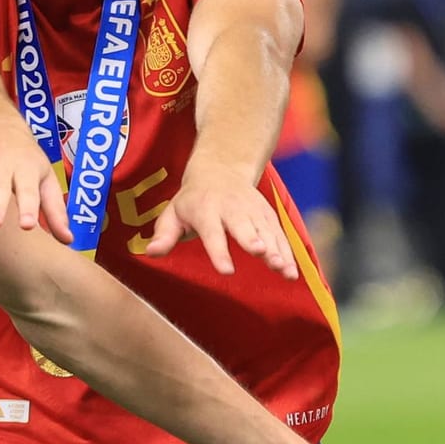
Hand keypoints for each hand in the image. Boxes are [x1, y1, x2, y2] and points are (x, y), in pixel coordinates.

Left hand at [144, 165, 296, 277]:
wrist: (221, 170)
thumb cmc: (192, 201)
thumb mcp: (173, 213)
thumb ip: (164, 235)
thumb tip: (151, 253)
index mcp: (205, 209)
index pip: (212, 232)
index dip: (219, 251)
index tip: (227, 271)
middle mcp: (232, 208)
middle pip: (244, 226)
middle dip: (253, 240)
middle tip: (262, 254)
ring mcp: (253, 210)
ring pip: (266, 231)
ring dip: (277, 250)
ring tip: (284, 270)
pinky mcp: (268, 215)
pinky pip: (280, 234)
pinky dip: (288, 252)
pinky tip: (293, 273)